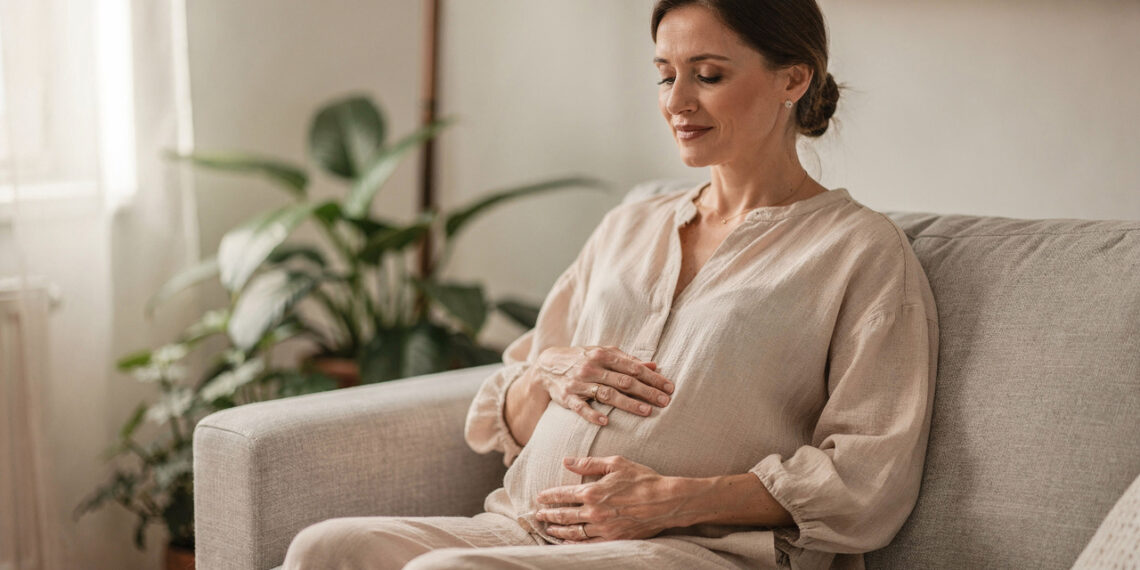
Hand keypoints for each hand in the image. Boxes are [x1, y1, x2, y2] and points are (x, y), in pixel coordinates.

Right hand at [533, 346, 673, 425]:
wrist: (546, 366)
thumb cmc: (582, 359)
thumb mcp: (603, 353)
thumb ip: (627, 360)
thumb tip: (654, 365)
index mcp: (603, 355)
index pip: (633, 367)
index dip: (653, 377)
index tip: (669, 387)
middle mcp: (592, 367)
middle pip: (624, 381)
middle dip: (647, 391)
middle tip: (665, 401)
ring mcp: (579, 383)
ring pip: (607, 394)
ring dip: (627, 403)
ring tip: (647, 411)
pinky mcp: (567, 397)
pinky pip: (581, 407)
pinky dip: (592, 414)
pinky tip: (605, 422)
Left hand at [535, 456, 684, 541]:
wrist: (666, 501)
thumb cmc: (643, 479)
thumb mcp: (616, 463)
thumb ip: (589, 463)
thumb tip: (567, 461)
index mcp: (593, 491)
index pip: (563, 494)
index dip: (549, 496)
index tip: (539, 497)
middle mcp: (594, 512)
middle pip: (564, 515)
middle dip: (548, 515)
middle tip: (538, 515)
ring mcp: (604, 528)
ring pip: (574, 532)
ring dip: (558, 530)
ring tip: (548, 529)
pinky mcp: (614, 539)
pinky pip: (588, 544)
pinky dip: (575, 543)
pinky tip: (568, 542)